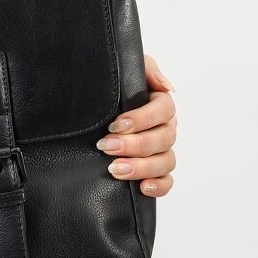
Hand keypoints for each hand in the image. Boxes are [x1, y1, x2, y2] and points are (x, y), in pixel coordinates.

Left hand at [96, 51, 176, 197]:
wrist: (91, 108)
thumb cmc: (112, 86)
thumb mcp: (126, 70)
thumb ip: (147, 70)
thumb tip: (166, 87)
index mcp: (159, 104)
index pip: (163, 111)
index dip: (142, 119)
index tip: (116, 124)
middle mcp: (163, 128)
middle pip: (163, 139)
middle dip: (135, 145)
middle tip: (107, 146)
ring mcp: (160, 151)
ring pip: (165, 161)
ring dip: (142, 167)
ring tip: (115, 169)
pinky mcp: (154, 171)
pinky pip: (166, 182)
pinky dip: (159, 186)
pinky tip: (142, 187)